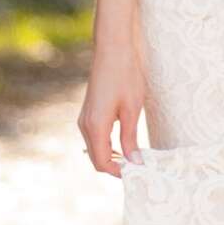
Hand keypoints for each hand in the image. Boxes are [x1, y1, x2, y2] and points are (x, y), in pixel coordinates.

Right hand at [78, 35, 148, 177]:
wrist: (113, 49)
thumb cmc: (125, 76)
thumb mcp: (132, 110)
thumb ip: (130, 138)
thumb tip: (134, 162)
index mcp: (95, 126)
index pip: (102, 163)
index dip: (119, 172)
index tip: (138, 174)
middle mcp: (85, 125)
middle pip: (97, 158)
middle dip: (116, 167)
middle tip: (139, 168)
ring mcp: (84, 118)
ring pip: (95, 149)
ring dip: (112, 157)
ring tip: (135, 158)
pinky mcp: (88, 113)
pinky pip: (95, 137)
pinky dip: (108, 146)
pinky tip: (125, 143)